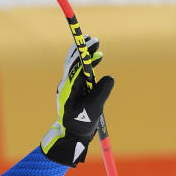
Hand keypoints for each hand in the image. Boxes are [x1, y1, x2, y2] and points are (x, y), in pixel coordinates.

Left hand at [41, 36, 113, 166]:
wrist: (70, 135)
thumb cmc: (81, 124)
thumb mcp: (94, 109)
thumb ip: (101, 92)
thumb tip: (109, 77)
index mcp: (69, 88)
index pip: (77, 66)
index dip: (85, 54)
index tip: (96, 45)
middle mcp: (66, 85)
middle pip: (72, 62)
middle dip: (83, 49)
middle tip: (94, 40)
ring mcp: (68, 87)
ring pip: (74, 66)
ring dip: (83, 54)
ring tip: (93, 45)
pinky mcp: (72, 90)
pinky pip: (77, 73)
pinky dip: (85, 64)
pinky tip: (93, 60)